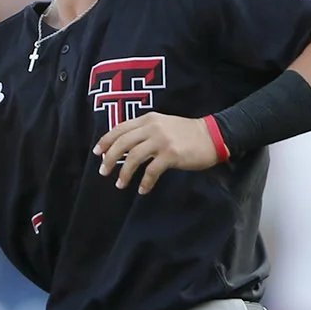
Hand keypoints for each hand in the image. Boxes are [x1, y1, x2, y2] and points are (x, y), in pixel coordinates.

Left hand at [93, 112, 219, 193]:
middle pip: (122, 143)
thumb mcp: (162, 125)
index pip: (120, 128)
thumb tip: (122, 147)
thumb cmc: (185, 133)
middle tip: (103, 172)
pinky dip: (145, 182)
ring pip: (133, 157)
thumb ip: (144, 131)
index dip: (106, 141)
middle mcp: (152, 127)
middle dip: (109, 159)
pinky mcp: (171, 154)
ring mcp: (162, 140)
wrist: (213, 135)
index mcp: (148, 119)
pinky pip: (151, 171)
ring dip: (124, 173)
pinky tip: (142, 189)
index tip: (97, 153)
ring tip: (120, 184)